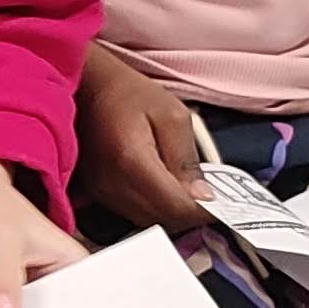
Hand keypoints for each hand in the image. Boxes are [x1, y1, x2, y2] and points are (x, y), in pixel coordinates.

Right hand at [76, 44, 210, 234]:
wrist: (88, 86)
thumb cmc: (129, 93)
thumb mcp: (173, 115)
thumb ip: (187, 159)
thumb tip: (202, 197)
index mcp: (132, 161)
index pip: (175, 207)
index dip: (202, 211)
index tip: (221, 204)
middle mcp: (111, 183)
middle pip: (161, 220)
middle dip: (187, 214)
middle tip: (207, 198)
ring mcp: (99, 191)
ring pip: (146, 221)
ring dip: (169, 213)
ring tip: (185, 192)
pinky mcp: (94, 192)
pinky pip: (131, 212)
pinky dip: (152, 208)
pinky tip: (162, 189)